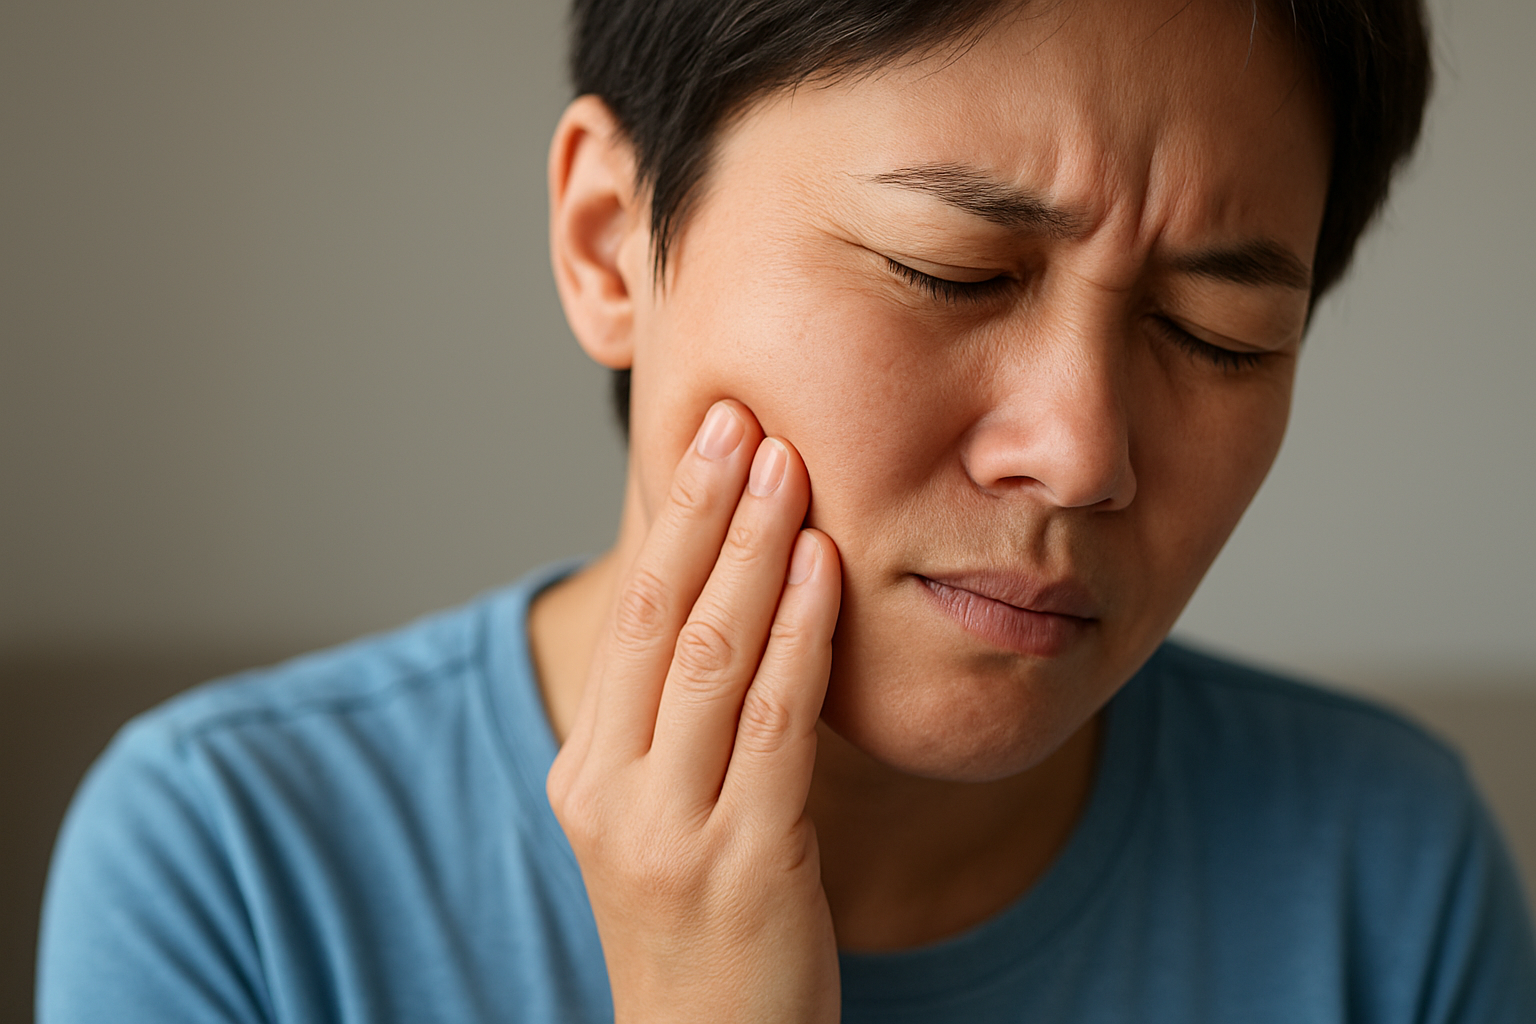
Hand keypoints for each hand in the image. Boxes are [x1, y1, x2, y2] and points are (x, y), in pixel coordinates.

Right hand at [547, 400, 842, 1023]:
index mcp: (586, 771)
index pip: (626, 618)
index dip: (670, 522)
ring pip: (711, 657)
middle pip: (657, 618)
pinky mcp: (744, 862)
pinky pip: (777, 723)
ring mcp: (670, 829)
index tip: (707, 437)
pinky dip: (802, 635)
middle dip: (702, 511)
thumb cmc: (703, 928)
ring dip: (753, 551)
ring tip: (786, 465)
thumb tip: (734, 602)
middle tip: (739, 418)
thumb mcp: (668, 817)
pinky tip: (824, 568)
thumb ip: (684, 721)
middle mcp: (609, 792)